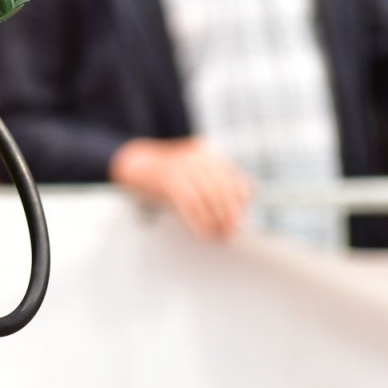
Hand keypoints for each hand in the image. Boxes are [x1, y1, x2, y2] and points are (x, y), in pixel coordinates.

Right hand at [109, 137, 253, 240]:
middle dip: (229, 215)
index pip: (233, 179)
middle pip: (221, 189)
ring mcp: (182, 164)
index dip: (240, 204)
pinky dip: (198, 221)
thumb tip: (252, 192)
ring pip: (207, 197)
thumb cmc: (172, 174)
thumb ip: (223, 179)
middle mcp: (198, 155)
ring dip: (215, 221)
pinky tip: (202, 233)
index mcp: (209, 151)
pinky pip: (190, 203)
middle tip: (231, 233)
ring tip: (218, 236)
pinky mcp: (169, 177)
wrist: (136, 164)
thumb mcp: (198, 172)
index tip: (241, 221)